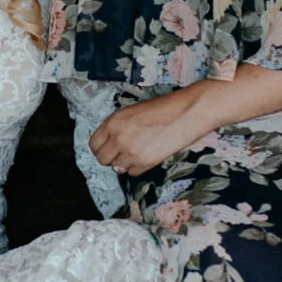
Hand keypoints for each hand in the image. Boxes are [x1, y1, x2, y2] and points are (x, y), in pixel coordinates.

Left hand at [88, 91, 211, 176]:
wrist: (188, 112)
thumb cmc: (165, 108)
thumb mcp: (133, 112)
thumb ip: (118, 127)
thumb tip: (111, 142)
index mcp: (113, 122)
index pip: (94, 144)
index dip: (101, 148)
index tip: (108, 149)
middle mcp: (118, 138)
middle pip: (102, 160)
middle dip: (111, 158)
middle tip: (122, 153)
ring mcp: (130, 152)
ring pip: (116, 168)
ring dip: (125, 163)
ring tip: (139, 152)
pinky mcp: (145, 163)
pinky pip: (132, 173)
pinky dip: (138, 168)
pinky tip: (148, 156)